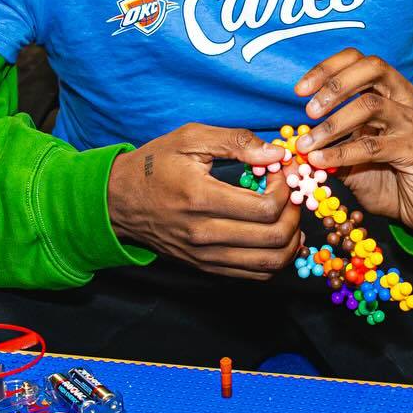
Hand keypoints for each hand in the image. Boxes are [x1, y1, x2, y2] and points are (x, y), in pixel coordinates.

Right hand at [107, 125, 302, 278]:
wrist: (118, 201)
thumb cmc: (154, 165)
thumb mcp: (190, 138)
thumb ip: (236, 142)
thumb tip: (277, 154)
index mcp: (200, 198)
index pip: (265, 208)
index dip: (287, 189)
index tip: (282, 172)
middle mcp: (203, 234)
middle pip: (273, 238)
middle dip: (294, 213)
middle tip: (292, 193)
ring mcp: (205, 255)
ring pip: (269, 264)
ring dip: (291, 239)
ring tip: (288, 215)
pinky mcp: (206, 267)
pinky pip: (254, 274)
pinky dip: (275, 258)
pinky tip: (276, 235)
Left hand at [250, 48, 412, 238]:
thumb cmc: (387, 176)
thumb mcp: (352, 154)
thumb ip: (330, 141)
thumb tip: (294, 137)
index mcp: (392, 89)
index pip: (360, 59)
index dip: (327, 68)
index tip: (299, 90)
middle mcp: (407, 98)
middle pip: (372, 68)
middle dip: (334, 85)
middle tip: (308, 111)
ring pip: (370, 105)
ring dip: (332, 124)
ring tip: (309, 144)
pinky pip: (372, 146)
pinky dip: (341, 152)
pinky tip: (321, 161)